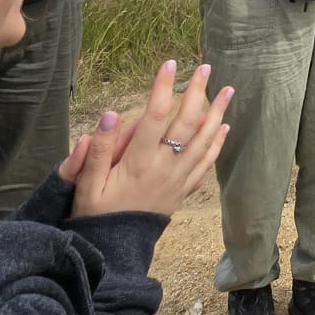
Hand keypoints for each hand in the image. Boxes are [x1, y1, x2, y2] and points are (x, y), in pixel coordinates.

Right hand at [63, 60, 231, 218]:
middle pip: (186, 123)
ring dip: (217, 113)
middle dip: (197, 93)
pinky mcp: (183, 190)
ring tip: (228, 90)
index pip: (154, 116)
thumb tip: (111, 114)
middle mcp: (164, 167)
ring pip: (203, 141)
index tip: (168, 64)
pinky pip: (206, 164)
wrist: (114, 250)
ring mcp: (177, 179)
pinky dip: (217, 143)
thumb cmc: (96, 214)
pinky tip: (224, 126)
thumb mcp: (86, 184)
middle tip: (205, 67)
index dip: (162, 88)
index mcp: (138, 162)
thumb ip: (98, 150)